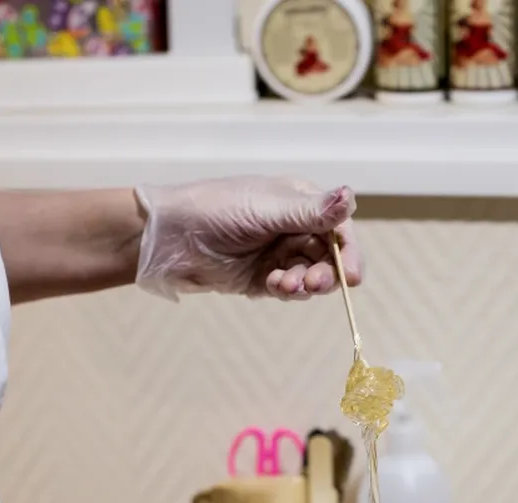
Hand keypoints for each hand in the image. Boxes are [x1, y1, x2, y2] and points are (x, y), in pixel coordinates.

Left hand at [133, 177, 361, 300]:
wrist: (166, 237)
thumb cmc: (213, 209)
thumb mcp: (265, 209)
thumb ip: (309, 211)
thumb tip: (350, 196)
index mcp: (300, 201)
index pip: (338, 226)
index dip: (349, 252)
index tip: (351, 276)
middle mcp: (294, 226)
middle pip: (329, 257)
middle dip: (326, 273)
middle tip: (313, 284)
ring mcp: (279, 253)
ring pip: (311, 275)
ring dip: (305, 284)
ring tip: (284, 285)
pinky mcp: (262, 278)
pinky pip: (288, 289)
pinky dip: (286, 290)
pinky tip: (273, 286)